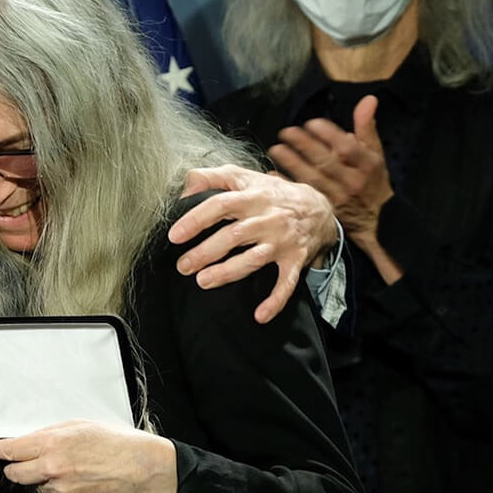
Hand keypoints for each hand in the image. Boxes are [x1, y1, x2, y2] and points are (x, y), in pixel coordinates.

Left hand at [0, 421, 176, 492]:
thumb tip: (30, 440)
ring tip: (68, 466)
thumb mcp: (78, 425)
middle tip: (22, 461)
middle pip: (15, 474)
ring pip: (36, 485)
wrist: (140, 467)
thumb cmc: (115, 442)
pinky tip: (79, 477)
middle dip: (14, 468)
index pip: (10, 450)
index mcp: (52, 443)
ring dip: (41, 477)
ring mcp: (60, 488)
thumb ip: (50, 433)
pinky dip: (60, 487)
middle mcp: (52, 467)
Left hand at [169, 163, 337, 323]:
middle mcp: (267, 218)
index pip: (221, 205)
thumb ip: (211, 177)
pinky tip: (260, 316)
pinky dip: (275, 300)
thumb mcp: (243, 176)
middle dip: (205, 252)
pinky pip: (287, 283)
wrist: (318, 207)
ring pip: (254, 259)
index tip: (175, 235)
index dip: (196, 219)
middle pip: (234, 235)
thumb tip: (183, 188)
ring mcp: (282, 240)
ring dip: (228, 272)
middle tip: (183, 265)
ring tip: (203, 281)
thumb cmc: (270, 193)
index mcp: (252, 196)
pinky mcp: (295, 259)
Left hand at [268, 95, 401, 282]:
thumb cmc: (372, 181)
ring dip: (292, 163)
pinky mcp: (325, 211)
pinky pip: (304, 196)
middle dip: (304, 145)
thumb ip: (367, 127)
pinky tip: (273, 175)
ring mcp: (338, 198)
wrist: (376, 220)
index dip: (329, 134)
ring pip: (313, 179)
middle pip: (326, 162)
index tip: (311, 123)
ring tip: (275, 149)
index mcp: (366, 164)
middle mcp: (352, 181)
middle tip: (286, 132)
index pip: (347, 147)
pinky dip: (288, 185)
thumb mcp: (374, 153)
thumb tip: (368, 99)